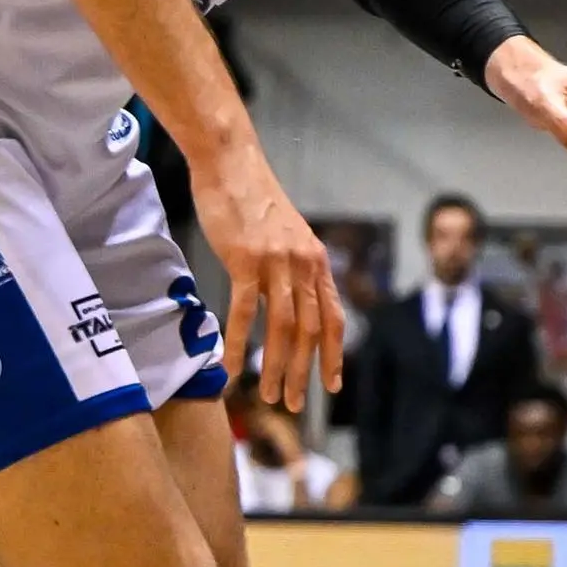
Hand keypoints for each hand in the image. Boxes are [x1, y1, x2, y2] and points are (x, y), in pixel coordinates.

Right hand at [191, 146, 341, 406]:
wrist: (231, 162)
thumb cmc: (253, 200)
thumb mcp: (287, 235)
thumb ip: (295, 267)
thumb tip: (295, 295)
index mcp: (317, 262)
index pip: (334, 318)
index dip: (334, 354)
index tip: (333, 385)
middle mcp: (304, 265)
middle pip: (311, 331)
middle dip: (304, 372)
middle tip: (294, 404)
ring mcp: (277, 263)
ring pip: (284, 327)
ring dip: (276, 366)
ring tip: (268, 396)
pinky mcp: (246, 259)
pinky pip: (246, 311)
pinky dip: (241, 344)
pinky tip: (234, 368)